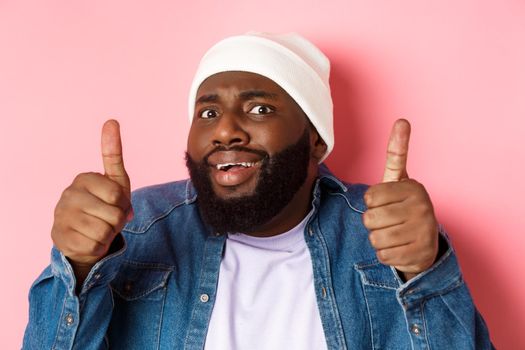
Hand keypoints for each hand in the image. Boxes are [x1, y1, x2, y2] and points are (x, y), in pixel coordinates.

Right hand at [51, 120, 131, 281]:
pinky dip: (98, 247)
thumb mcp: (115, 182)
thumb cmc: (104, 205)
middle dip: (117, 221)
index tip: (114, 203)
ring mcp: (61, 216)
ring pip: (104, 232)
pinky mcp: (59, 238)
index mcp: (84, 178)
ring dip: (108, 235)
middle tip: (107, 219)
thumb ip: (113, 154)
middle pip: (113, 215)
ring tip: (99, 229)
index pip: (117, 194)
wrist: (84, 234)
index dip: (123, 203)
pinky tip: (88, 240)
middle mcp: (68, 194)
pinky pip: (94, 246)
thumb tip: (111, 121)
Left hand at [363, 119, 437, 280]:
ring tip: (393, 234)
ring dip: (378, 240)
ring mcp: (424, 231)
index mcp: (414, 187)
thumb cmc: (404, 207)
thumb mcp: (398, 180)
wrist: (425, 242)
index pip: (369, 197)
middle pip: (370, 219)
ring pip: (375, 239)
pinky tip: (399, 249)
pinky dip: (386, 255)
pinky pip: (384, 256)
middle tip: (387, 221)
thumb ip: (397, 153)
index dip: (370, 203)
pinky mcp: (421, 254)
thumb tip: (402, 120)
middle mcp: (423, 207)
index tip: (385, 202)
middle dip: (372, 223)